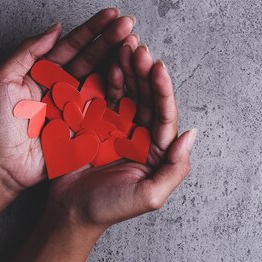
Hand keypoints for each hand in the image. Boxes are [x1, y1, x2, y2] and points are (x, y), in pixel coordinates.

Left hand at [0, 8, 134, 195]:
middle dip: (112, 39)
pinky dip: (122, 90)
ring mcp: (79, 105)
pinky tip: (133, 74)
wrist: (4, 164)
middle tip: (130, 24)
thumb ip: (28, 52)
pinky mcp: (89, 125)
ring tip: (135, 44)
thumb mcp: (2, 80)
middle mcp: (66, 85)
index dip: (92, 29)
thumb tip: (56, 28)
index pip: (72, 45)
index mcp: (46, 71)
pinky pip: (107, 105)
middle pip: (93, 58)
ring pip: (104, 77)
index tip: (112, 14)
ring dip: (121, 60)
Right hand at [47, 43, 196, 233]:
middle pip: (147, 98)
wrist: (70, 213)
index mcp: (157, 151)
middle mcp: (142, 136)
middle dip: (144, 73)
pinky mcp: (97, 124)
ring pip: (128, 93)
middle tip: (139, 49)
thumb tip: (191, 135)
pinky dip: (108, 80)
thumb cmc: (111, 208)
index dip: (162, 90)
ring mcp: (119, 127)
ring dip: (129, 70)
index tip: (158, 67)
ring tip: (126, 48)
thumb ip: (175, 168)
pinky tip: (110, 65)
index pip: (164, 115)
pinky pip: (106, 97)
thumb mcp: (151, 195)